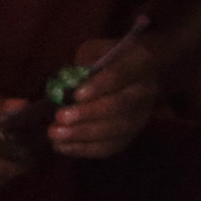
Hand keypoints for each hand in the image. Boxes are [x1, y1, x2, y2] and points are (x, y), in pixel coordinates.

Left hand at [47, 33, 160, 159]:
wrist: (126, 77)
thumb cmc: (105, 60)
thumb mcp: (94, 51)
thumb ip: (82, 65)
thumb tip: (65, 87)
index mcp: (140, 61)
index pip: (122, 73)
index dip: (100, 85)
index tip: (75, 95)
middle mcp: (145, 90)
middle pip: (119, 106)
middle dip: (88, 114)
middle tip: (60, 117)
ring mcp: (140, 117)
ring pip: (115, 130)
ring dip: (82, 134)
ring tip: (54, 134)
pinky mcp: (129, 137)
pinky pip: (108, 148)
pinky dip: (83, 149)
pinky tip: (61, 146)